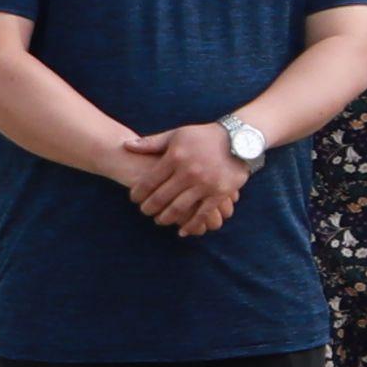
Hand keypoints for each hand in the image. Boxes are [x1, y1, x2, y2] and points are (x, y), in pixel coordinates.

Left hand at [127, 123, 244, 236]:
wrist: (240, 139)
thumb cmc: (204, 136)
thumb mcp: (177, 135)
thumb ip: (152, 143)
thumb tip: (126, 145)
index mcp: (175, 157)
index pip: (149, 181)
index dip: (137, 193)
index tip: (133, 199)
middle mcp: (188, 172)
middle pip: (161, 197)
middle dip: (148, 208)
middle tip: (144, 211)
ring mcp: (205, 184)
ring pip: (179, 208)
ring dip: (166, 218)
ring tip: (159, 220)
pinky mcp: (219, 193)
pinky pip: (202, 214)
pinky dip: (191, 225)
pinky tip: (183, 231)